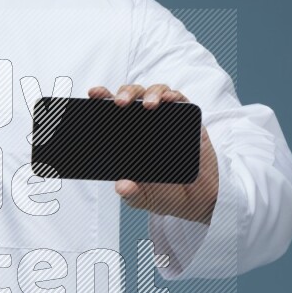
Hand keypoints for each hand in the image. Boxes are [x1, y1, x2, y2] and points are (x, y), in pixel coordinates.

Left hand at [87, 83, 218, 223]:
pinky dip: (174, 96)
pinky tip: (170, 100)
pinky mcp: (187, 119)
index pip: (110, 113)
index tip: (94, 94)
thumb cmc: (165, 193)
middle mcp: (145, 123)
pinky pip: (180, 100)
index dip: (102, 99)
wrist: (197, 199)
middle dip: (124, 93)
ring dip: (150, 94)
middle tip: (120, 103)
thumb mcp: (143, 198)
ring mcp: (166, 119)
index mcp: (127, 137)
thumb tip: (121, 186)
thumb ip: (131, 193)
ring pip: (155, 92)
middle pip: (132, 96)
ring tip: (148, 105)